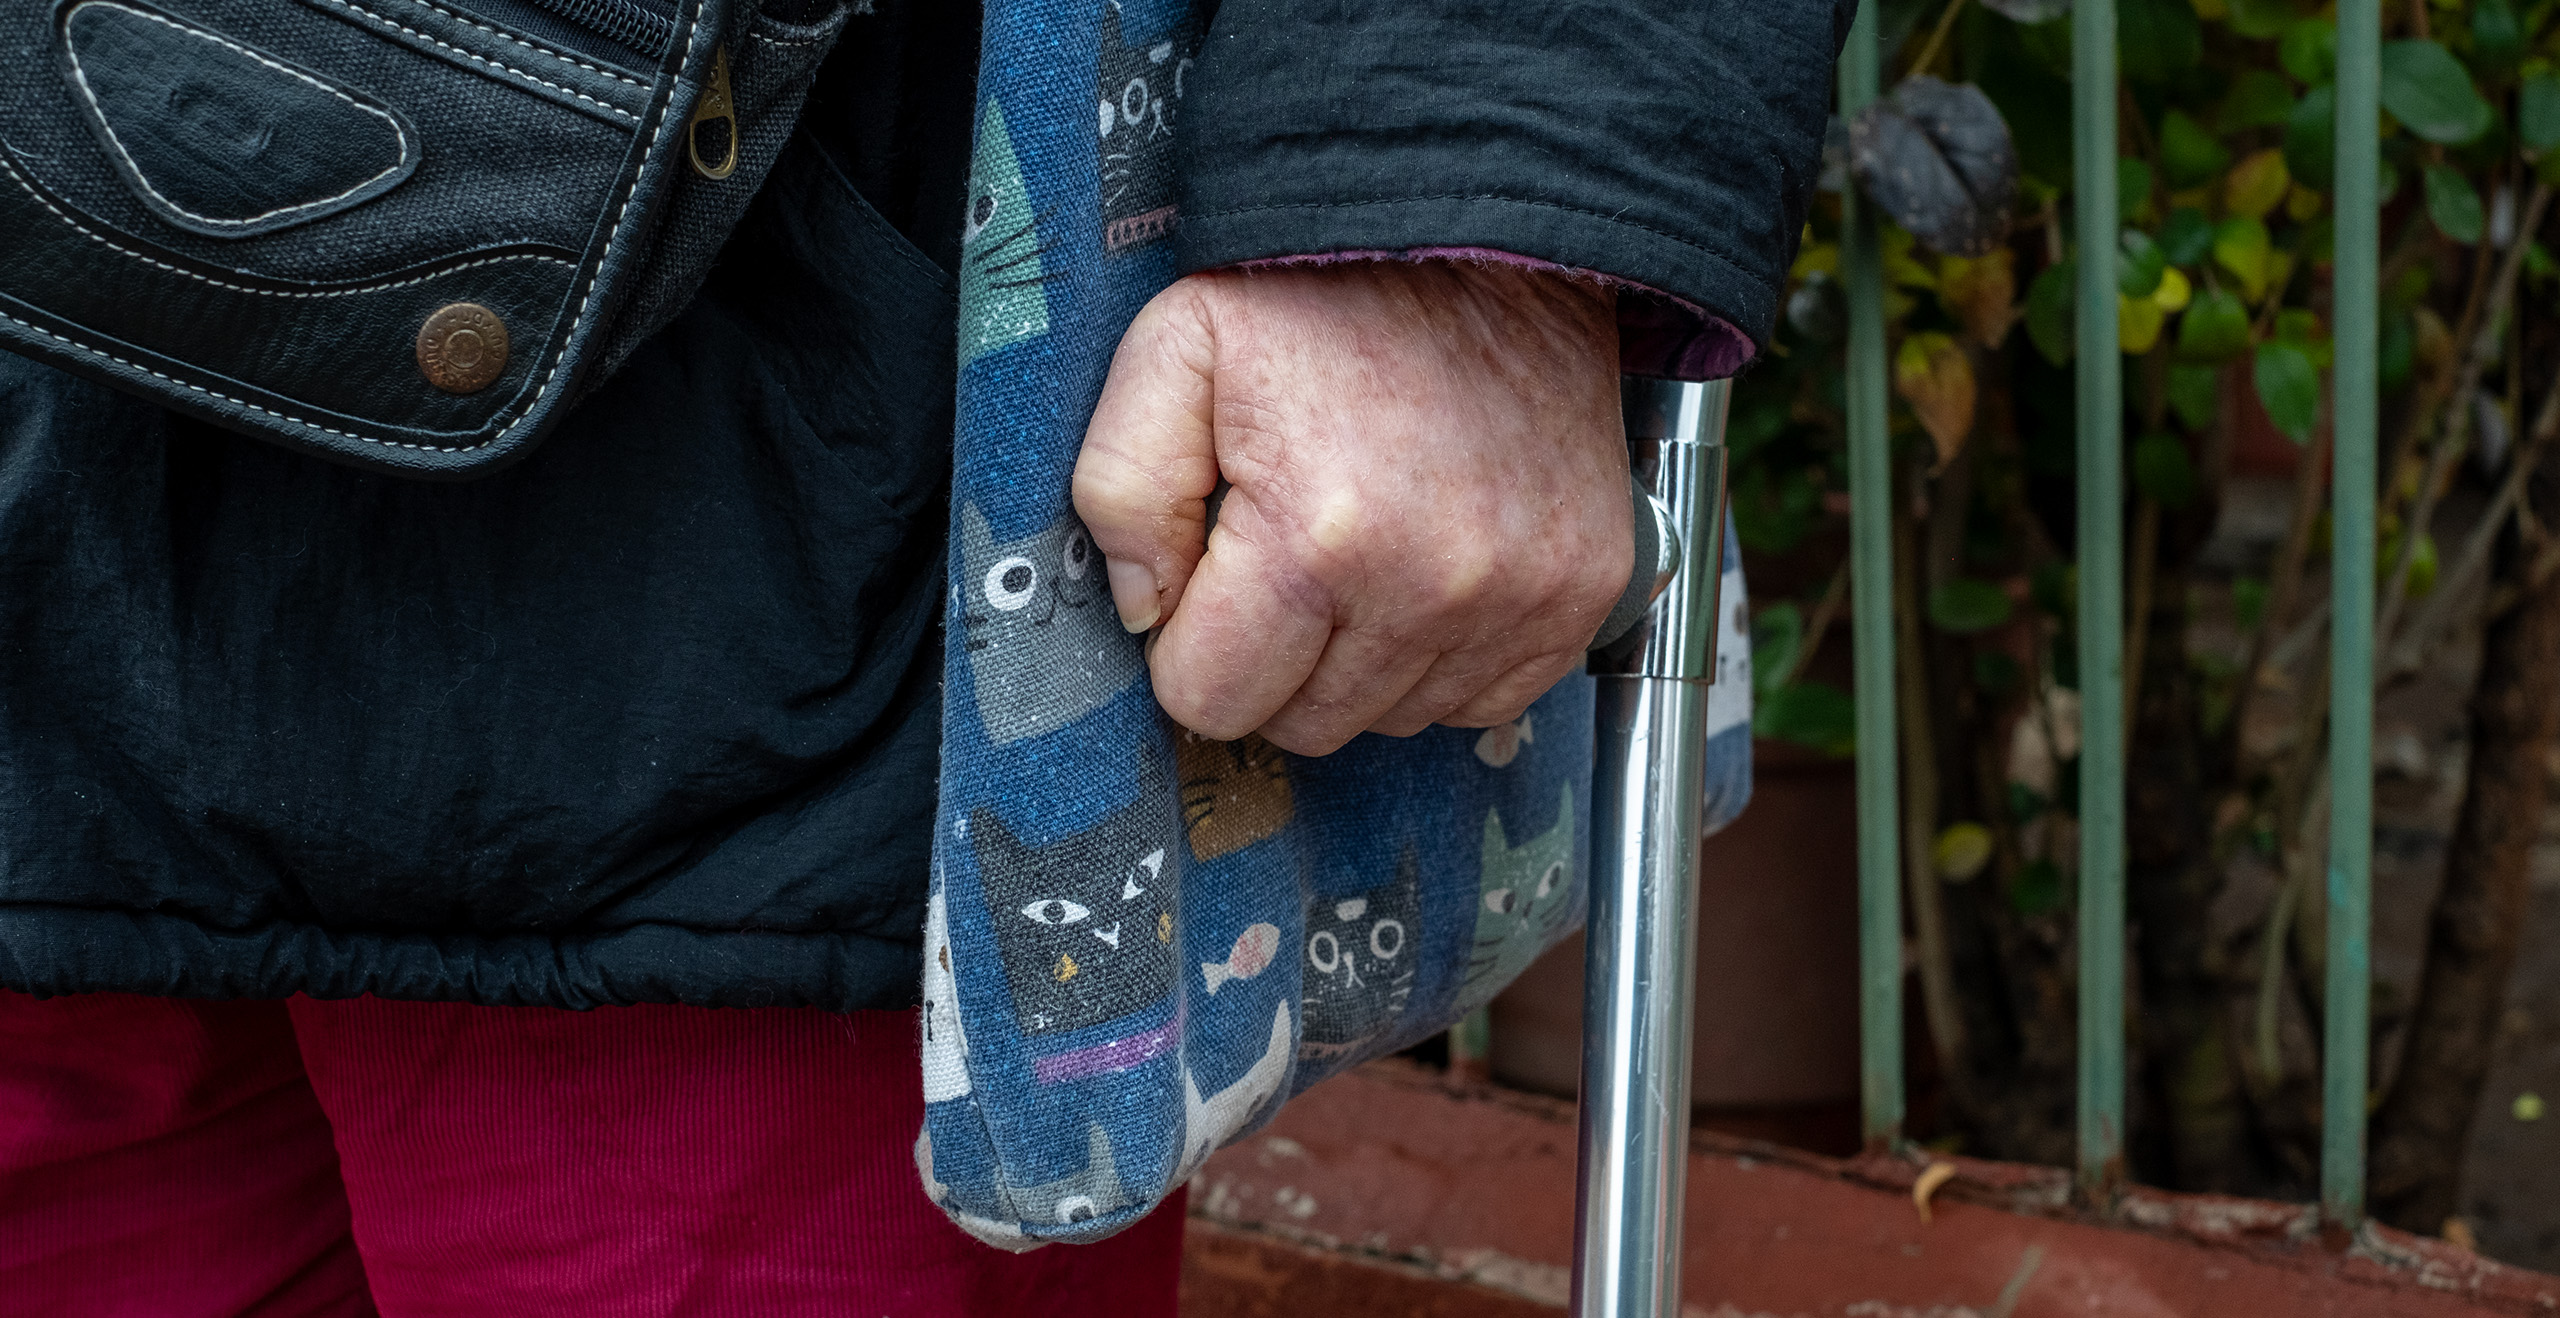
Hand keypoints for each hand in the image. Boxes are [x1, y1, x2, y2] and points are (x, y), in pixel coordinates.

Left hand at [1072, 261, 1629, 756]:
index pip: (1212, 700)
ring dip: (1360, 661)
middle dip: (1273, 659)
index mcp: (1320, 539)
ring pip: (1394, 720)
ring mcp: (1521, 600)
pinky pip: (1485, 700)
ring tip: (1362, 549)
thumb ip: (1121, 490)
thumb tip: (1149, 611)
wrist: (1498, 235)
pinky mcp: (1581, 594)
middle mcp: (1433, 589)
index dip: (1191, 647)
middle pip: (1305, 724)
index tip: (1212, 581)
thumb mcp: (1176, 349)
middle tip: (1283, 558)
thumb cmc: (1329, 292)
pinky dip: (1443, 656)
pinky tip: (1426, 573)